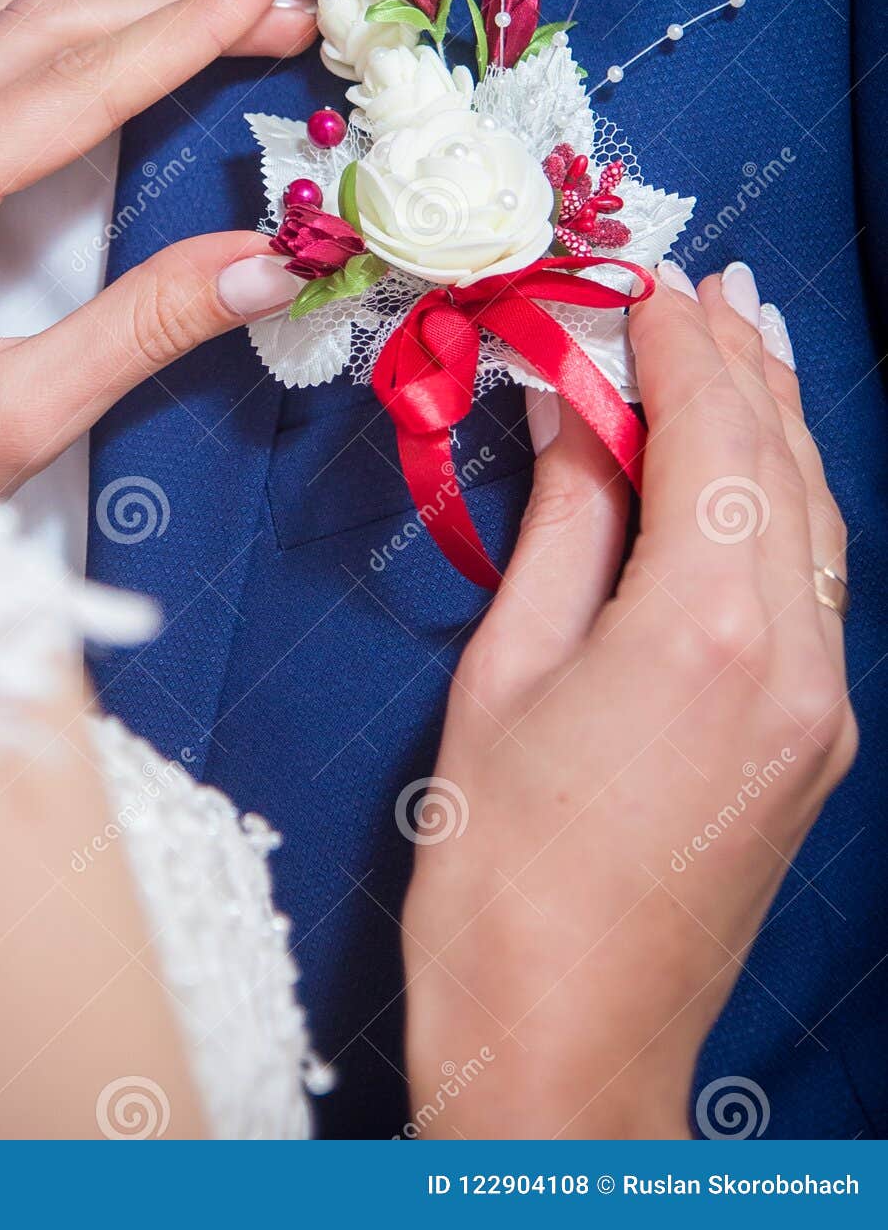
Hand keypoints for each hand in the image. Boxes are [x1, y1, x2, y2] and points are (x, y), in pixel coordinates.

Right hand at [402, 262, 853, 1137]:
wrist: (567, 1043)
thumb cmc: (501, 872)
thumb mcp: (505, 671)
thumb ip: (560, 523)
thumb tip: (573, 411)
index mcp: (705, 629)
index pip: (710, 434)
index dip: (677, 345)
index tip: (644, 282)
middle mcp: (795, 657)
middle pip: (779, 463)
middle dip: (739, 360)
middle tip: (702, 282)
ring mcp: (822, 705)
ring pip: (815, 519)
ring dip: (775, 421)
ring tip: (743, 338)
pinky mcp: (817, 740)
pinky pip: (813, 584)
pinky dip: (781, 502)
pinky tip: (750, 466)